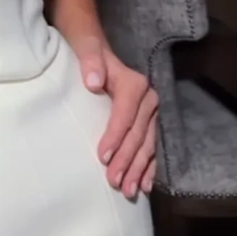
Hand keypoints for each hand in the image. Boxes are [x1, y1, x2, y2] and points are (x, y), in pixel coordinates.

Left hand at [71, 35, 157, 198]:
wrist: (94, 44)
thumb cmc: (87, 48)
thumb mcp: (86, 47)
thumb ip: (90, 61)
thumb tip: (94, 82)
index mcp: (133, 83)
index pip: (125, 114)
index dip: (116, 136)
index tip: (103, 157)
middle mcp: (147, 98)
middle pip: (138, 133)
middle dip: (128, 160)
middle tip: (115, 183)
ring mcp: (149, 111)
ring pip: (147, 144)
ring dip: (139, 169)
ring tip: (130, 191)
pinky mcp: (146, 120)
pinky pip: (150, 146)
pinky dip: (148, 166)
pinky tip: (146, 184)